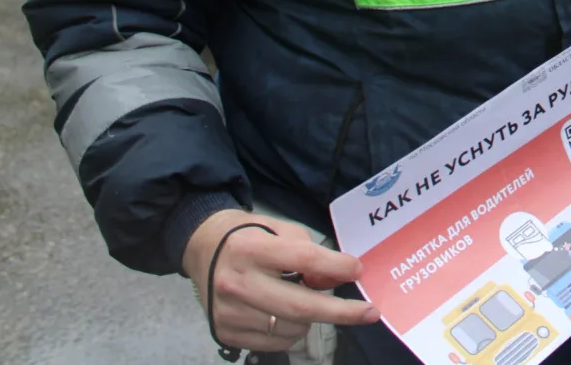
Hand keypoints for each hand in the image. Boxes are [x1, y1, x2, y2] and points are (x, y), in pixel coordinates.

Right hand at [182, 210, 379, 352]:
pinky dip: (292, 330)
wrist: (201, 248)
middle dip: (341, 311)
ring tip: (306, 299)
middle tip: (370, 312)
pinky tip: (287, 313)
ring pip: (291, 327)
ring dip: (312, 318)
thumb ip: (310, 252)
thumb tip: (337, 279)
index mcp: (251, 249)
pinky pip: (275, 341)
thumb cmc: (249, 235)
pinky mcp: (225, 332)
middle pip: (301, 305)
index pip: (303, 260)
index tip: (358, 270)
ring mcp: (229, 312)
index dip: (336, 266)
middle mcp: (237, 282)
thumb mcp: (280, 230)